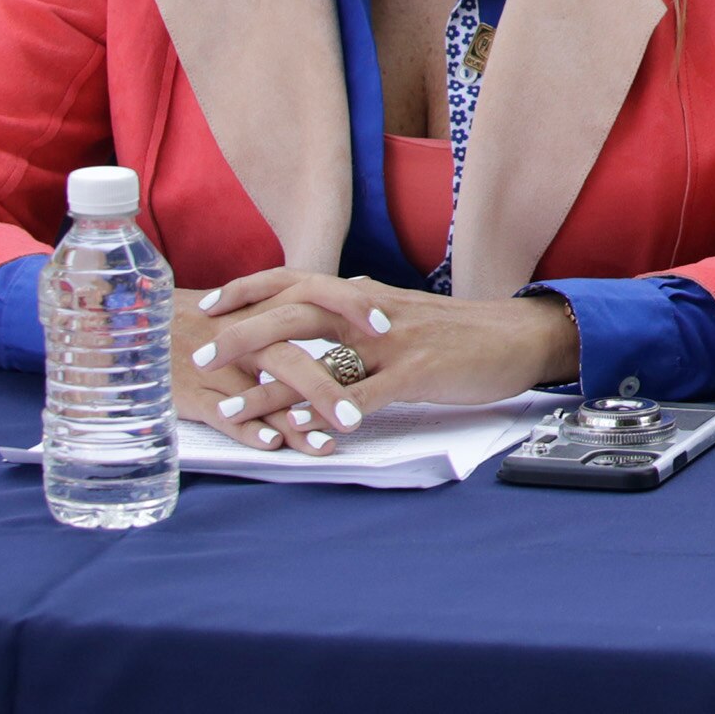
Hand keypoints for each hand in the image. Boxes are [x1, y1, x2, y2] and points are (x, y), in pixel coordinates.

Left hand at [183, 273, 579, 455]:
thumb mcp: (398, 313)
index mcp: (364, 298)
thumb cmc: (457, 330)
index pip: (296, 280)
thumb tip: (316, 311)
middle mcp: (372, 313)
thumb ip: (356, 313)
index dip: (249, 289)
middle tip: (196, 356)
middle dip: (240, 334)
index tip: (208, 304)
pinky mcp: (419, 373)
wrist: (518, 335)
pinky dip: (333, 415)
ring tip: (230, 408)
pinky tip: (308, 435)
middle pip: (295, 312)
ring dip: (270, 387)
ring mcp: (395, 342)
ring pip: (320, 358)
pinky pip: (366, 397)